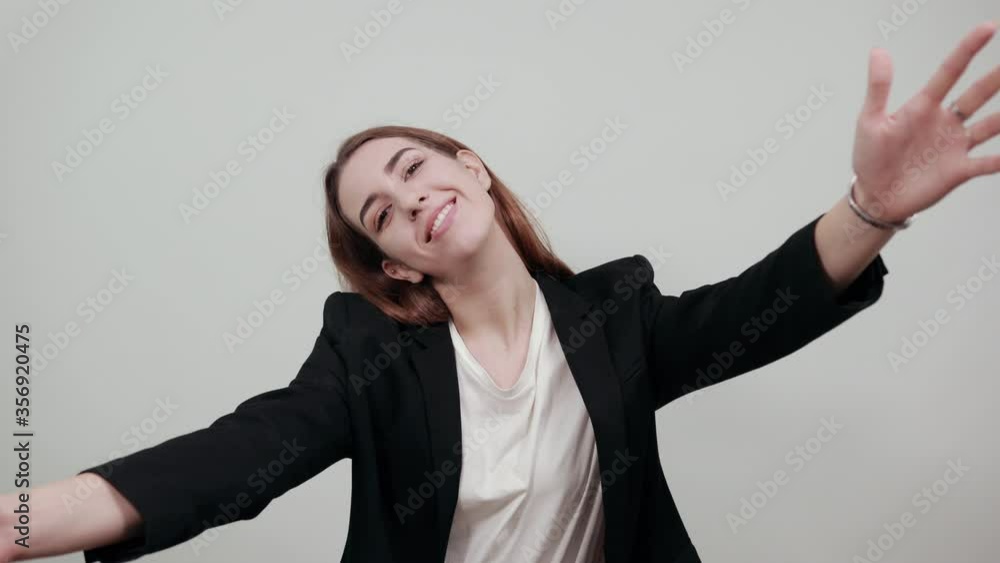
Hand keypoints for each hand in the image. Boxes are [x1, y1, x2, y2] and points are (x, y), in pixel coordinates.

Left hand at [851, 20, 999, 222]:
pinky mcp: (958, 170)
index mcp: (924, 107)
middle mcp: (945, 122)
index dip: (968, 49)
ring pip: (990, 125)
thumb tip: (878, 51)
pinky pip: (985, 163)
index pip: (950, 72)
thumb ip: (878, 88)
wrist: (874, 196)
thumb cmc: (870, 158)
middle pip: (977, 94)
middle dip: (996, 77)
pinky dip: (998, 159)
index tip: (988, 28)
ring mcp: (954, 145)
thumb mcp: (869, 121)